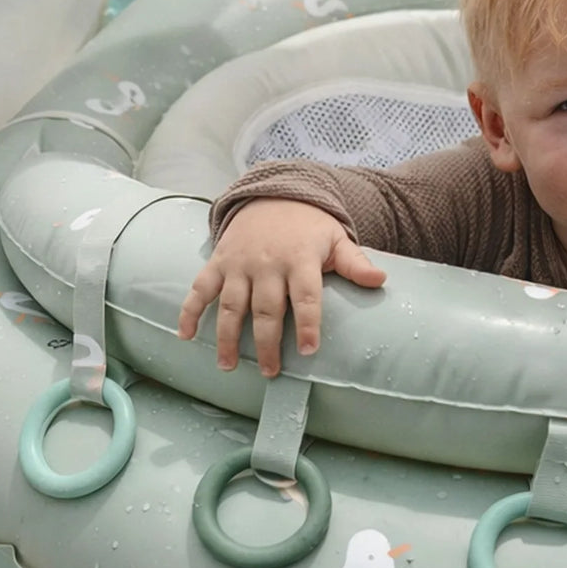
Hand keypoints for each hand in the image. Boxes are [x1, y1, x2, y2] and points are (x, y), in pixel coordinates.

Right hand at [176, 199, 386, 377]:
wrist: (272, 195)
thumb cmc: (309, 227)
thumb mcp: (336, 239)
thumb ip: (355, 263)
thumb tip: (380, 280)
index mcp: (300, 259)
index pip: (305, 296)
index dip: (308, 323)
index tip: (310, 350)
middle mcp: (267, 263)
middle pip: (266, 308)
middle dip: (267, 342)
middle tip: (270, 372)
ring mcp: (239, 263)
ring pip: (231, 304)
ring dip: (227, 336)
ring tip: (228, 365)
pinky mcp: (219, 262)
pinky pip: (200, 288)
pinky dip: (190, 310)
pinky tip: (186, 335)